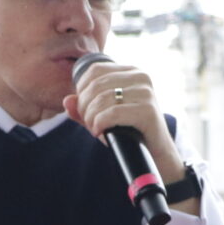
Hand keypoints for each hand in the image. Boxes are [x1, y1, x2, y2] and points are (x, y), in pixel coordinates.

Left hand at [62, 61, 181, 185]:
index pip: (95, 71)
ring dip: (91, 118)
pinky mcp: (147, 110)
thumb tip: (67, 101)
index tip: (83, 109)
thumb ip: (83, 108)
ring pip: (102, 99)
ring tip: (94, 129)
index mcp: (131, 71)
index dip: (81, 90)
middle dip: (85, 107)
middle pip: (96, 85)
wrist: (156, 154)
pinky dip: (100, 124)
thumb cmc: (129, 131)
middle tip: (88, 123)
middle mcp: (140, 77)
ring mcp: (146, 92)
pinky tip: (100, 133)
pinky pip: (112, 113)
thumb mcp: (103, 117)